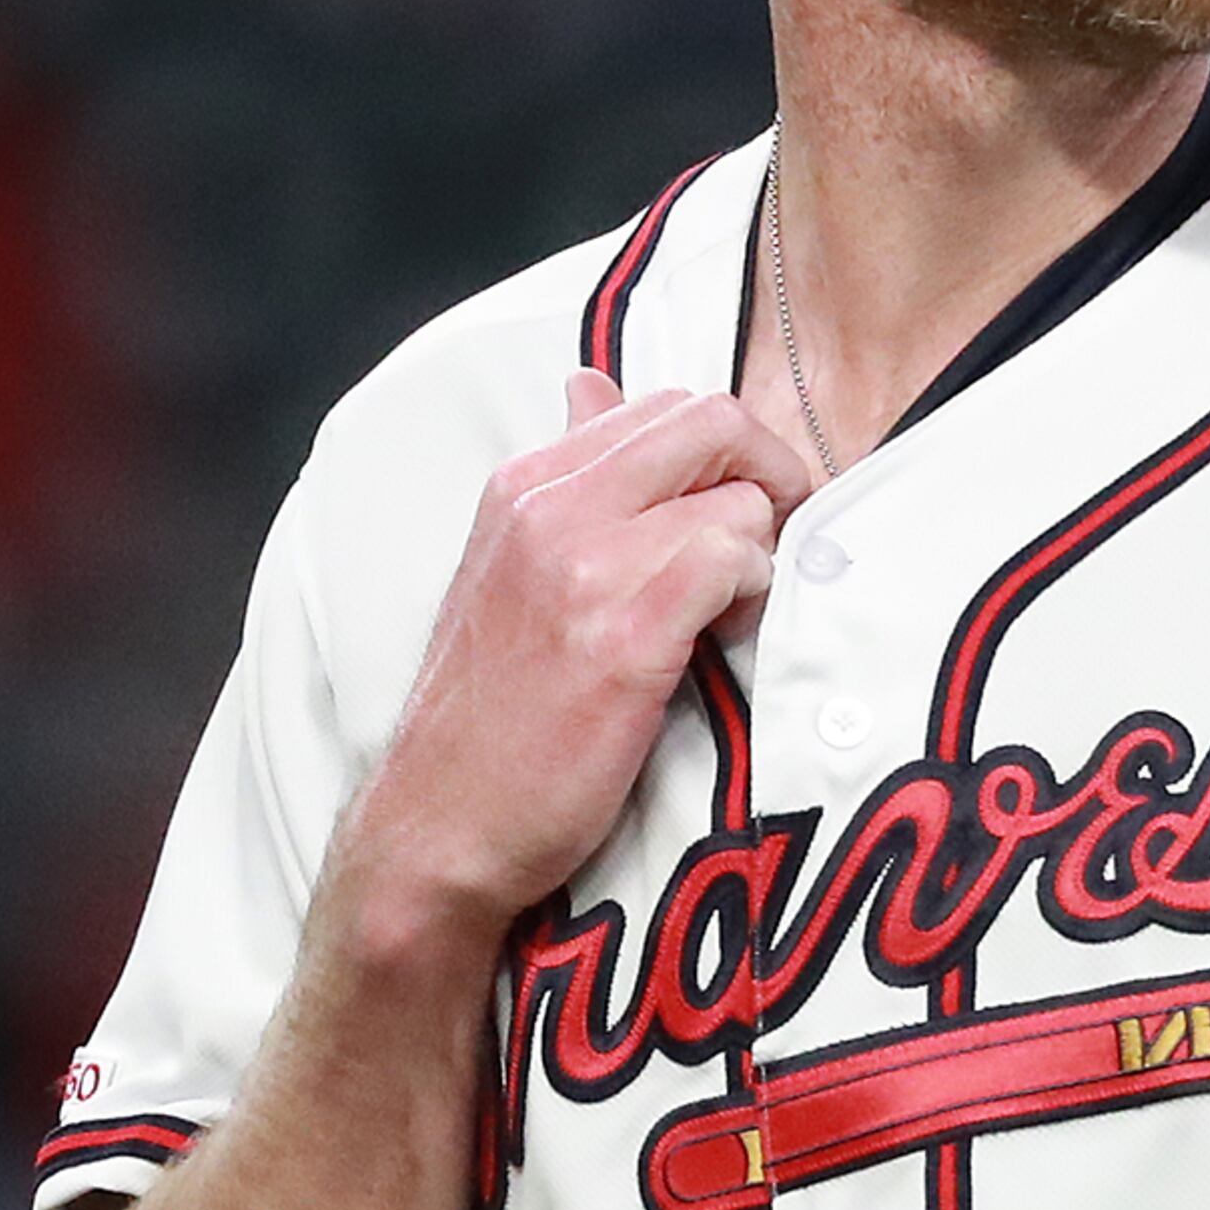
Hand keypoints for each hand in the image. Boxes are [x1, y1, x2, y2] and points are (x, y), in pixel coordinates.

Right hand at [345, 370, 822, 944]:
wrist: (441, 822)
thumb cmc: (491, 712)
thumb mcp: (510, 568)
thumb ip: (568, 480)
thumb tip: (590, 388)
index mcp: (524, 483)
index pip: (665, 405)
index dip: (728, 455)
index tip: (737, 513)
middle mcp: (549, 505)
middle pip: (711, 422)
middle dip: (769, 476)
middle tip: (769, 546)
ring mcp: (585, 564)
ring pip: (736, 498)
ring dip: (759, 555)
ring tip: (729, 615)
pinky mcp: (624, 633)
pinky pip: (733, 561)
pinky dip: (752, 594)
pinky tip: (723, 638)